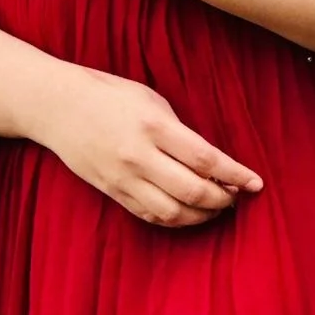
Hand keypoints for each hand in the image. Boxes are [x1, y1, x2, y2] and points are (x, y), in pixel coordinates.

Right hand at [44, 63, 263, 227]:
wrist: (58, 106)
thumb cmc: (111, 95)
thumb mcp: (152, 101)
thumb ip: (180, 132)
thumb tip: (211, 162)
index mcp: (154, 126)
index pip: (206, 159)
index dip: (236, 175)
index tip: (256, 183)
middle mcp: (139, 156)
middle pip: (192, 191)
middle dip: (223, 199)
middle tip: (237, 196)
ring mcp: (123, 178)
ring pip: (172, 212)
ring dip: (202, 215)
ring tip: (217, 207)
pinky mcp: (112, 192)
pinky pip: (150, 216)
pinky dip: (175, 219)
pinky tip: (189, 212)